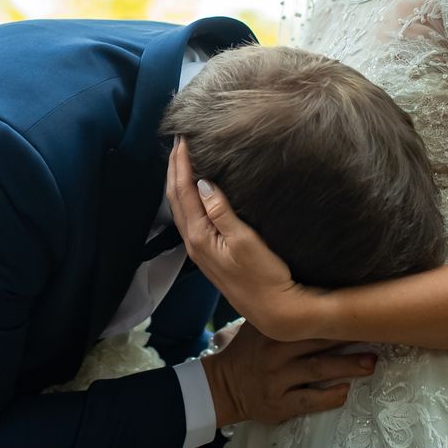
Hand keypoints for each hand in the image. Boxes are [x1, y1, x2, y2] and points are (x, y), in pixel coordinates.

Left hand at [167, 140, 318, 340]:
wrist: (274, 310)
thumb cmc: (265, 276)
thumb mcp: (245, 241)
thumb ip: (221, 211)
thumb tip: (201, 182)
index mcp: (199, 236)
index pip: (184, 191)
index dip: (181, 163)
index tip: (182, 137)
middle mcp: (194, 242)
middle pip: (175, 198)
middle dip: (173, 168)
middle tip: (177, 141)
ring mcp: (200, 249)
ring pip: (180, 208)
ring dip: (177, 181)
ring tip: (180, 159)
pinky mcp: (209, 253)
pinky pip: (189, 217)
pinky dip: (186, 197)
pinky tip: (194, 191)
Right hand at [198, 321, 375, 427]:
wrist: (221, 387)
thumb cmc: (247, 353)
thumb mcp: (258, 326)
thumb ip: (283, 313)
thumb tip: (320, 294)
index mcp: (272, 329)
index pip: (308, 318)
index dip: (335, 314)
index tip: (361, 308)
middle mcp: (274, 352)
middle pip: (318, 342)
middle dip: (349, 337)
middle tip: (378, 333)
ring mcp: (276, 380)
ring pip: (318, 370)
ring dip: (348, 366)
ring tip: (371, 363)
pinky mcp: (277, 405)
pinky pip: (308, 400)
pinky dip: (329, 397)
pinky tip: (346, 392)